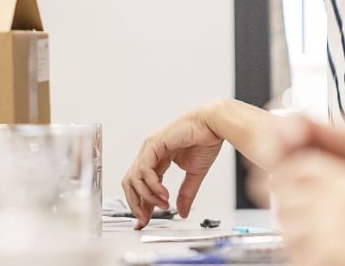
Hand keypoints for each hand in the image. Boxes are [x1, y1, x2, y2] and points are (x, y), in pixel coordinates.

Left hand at [123, 105, 226, 228]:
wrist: (213, 125)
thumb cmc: (205, 141)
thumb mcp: (194, 174)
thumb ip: (186, 194)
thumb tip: (182, 212)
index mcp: (157, 159)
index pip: (141, 185)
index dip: (141, 204)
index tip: (144, 221)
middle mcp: (149, 154)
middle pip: (130, 183)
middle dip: (136, 203)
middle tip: (146, 218)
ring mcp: (149, 148)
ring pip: (133, 178)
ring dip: (146, 196)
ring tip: (162, 205)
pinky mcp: (153, 144)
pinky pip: (144, 169)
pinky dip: (152, 185)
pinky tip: (164, 194)